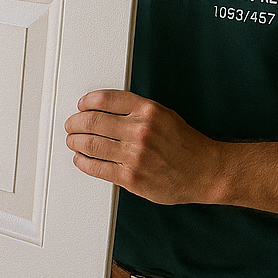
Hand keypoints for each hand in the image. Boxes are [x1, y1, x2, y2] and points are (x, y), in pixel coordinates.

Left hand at [63, 90, 227, 205]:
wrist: (206, 172)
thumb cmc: (186, 144)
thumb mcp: (164, 115)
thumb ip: (136, 110)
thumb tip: (104, 109)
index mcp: (148, 111)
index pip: (105, 100)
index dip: (86, 102)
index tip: (81, 105)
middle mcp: (140, 131)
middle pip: (92, 121)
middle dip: (76, 122)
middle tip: (71, 125)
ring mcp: (134, 156)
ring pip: (91, 144)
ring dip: (75, 142)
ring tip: (72, 141)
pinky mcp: (131, 178)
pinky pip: (97, 168)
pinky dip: (83, 162)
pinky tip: (80, 159)